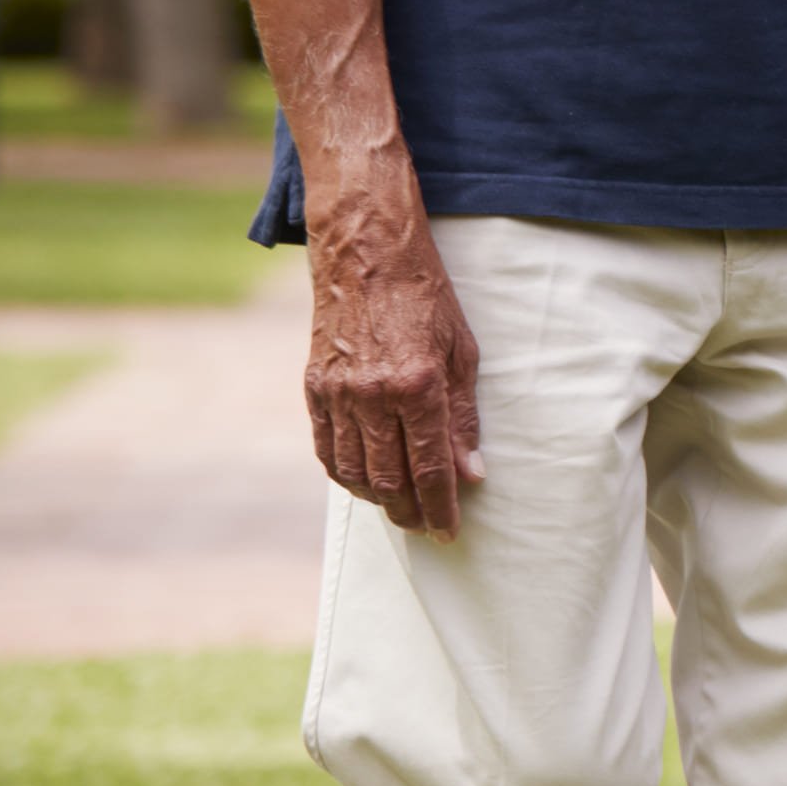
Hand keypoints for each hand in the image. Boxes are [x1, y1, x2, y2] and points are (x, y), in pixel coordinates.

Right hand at [304, 201, 483, 533]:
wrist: (367, 255)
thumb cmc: (426, 299)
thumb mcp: (463, 353)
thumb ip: (464, 418)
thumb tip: (472, 473)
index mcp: (418, 386)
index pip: (431, 467)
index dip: (442, 506)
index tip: (450, 530)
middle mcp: (373, 395)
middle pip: (389, 479)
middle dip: (411, 513)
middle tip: (427, 528)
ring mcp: (338, 393)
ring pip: (354, 471)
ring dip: (378, 499)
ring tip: (401, 509)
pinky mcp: (315, 387)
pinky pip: (326, 449)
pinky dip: (345, 474)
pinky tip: (364, 482)